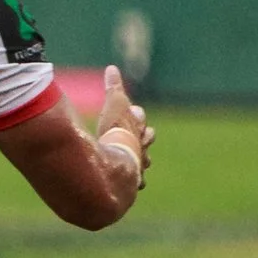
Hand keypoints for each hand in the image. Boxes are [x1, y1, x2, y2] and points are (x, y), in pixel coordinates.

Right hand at [95, 67, 154, 183]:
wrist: (117, 167)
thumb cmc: (116, 136)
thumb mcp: (114, 106)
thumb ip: (113, 88)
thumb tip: (112, 68)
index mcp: (139, 134)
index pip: (143, 126)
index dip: (138, 121)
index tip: (135, 114)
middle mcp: (141, 153)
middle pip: (145, 146)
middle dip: (142, 142)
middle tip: (140, 139)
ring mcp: (137, 171)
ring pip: (141, 168)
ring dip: (138, 166)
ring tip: (134, 169)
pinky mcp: (129, 187)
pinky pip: (132, 187)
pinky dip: (129, 186)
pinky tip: (127, 189)